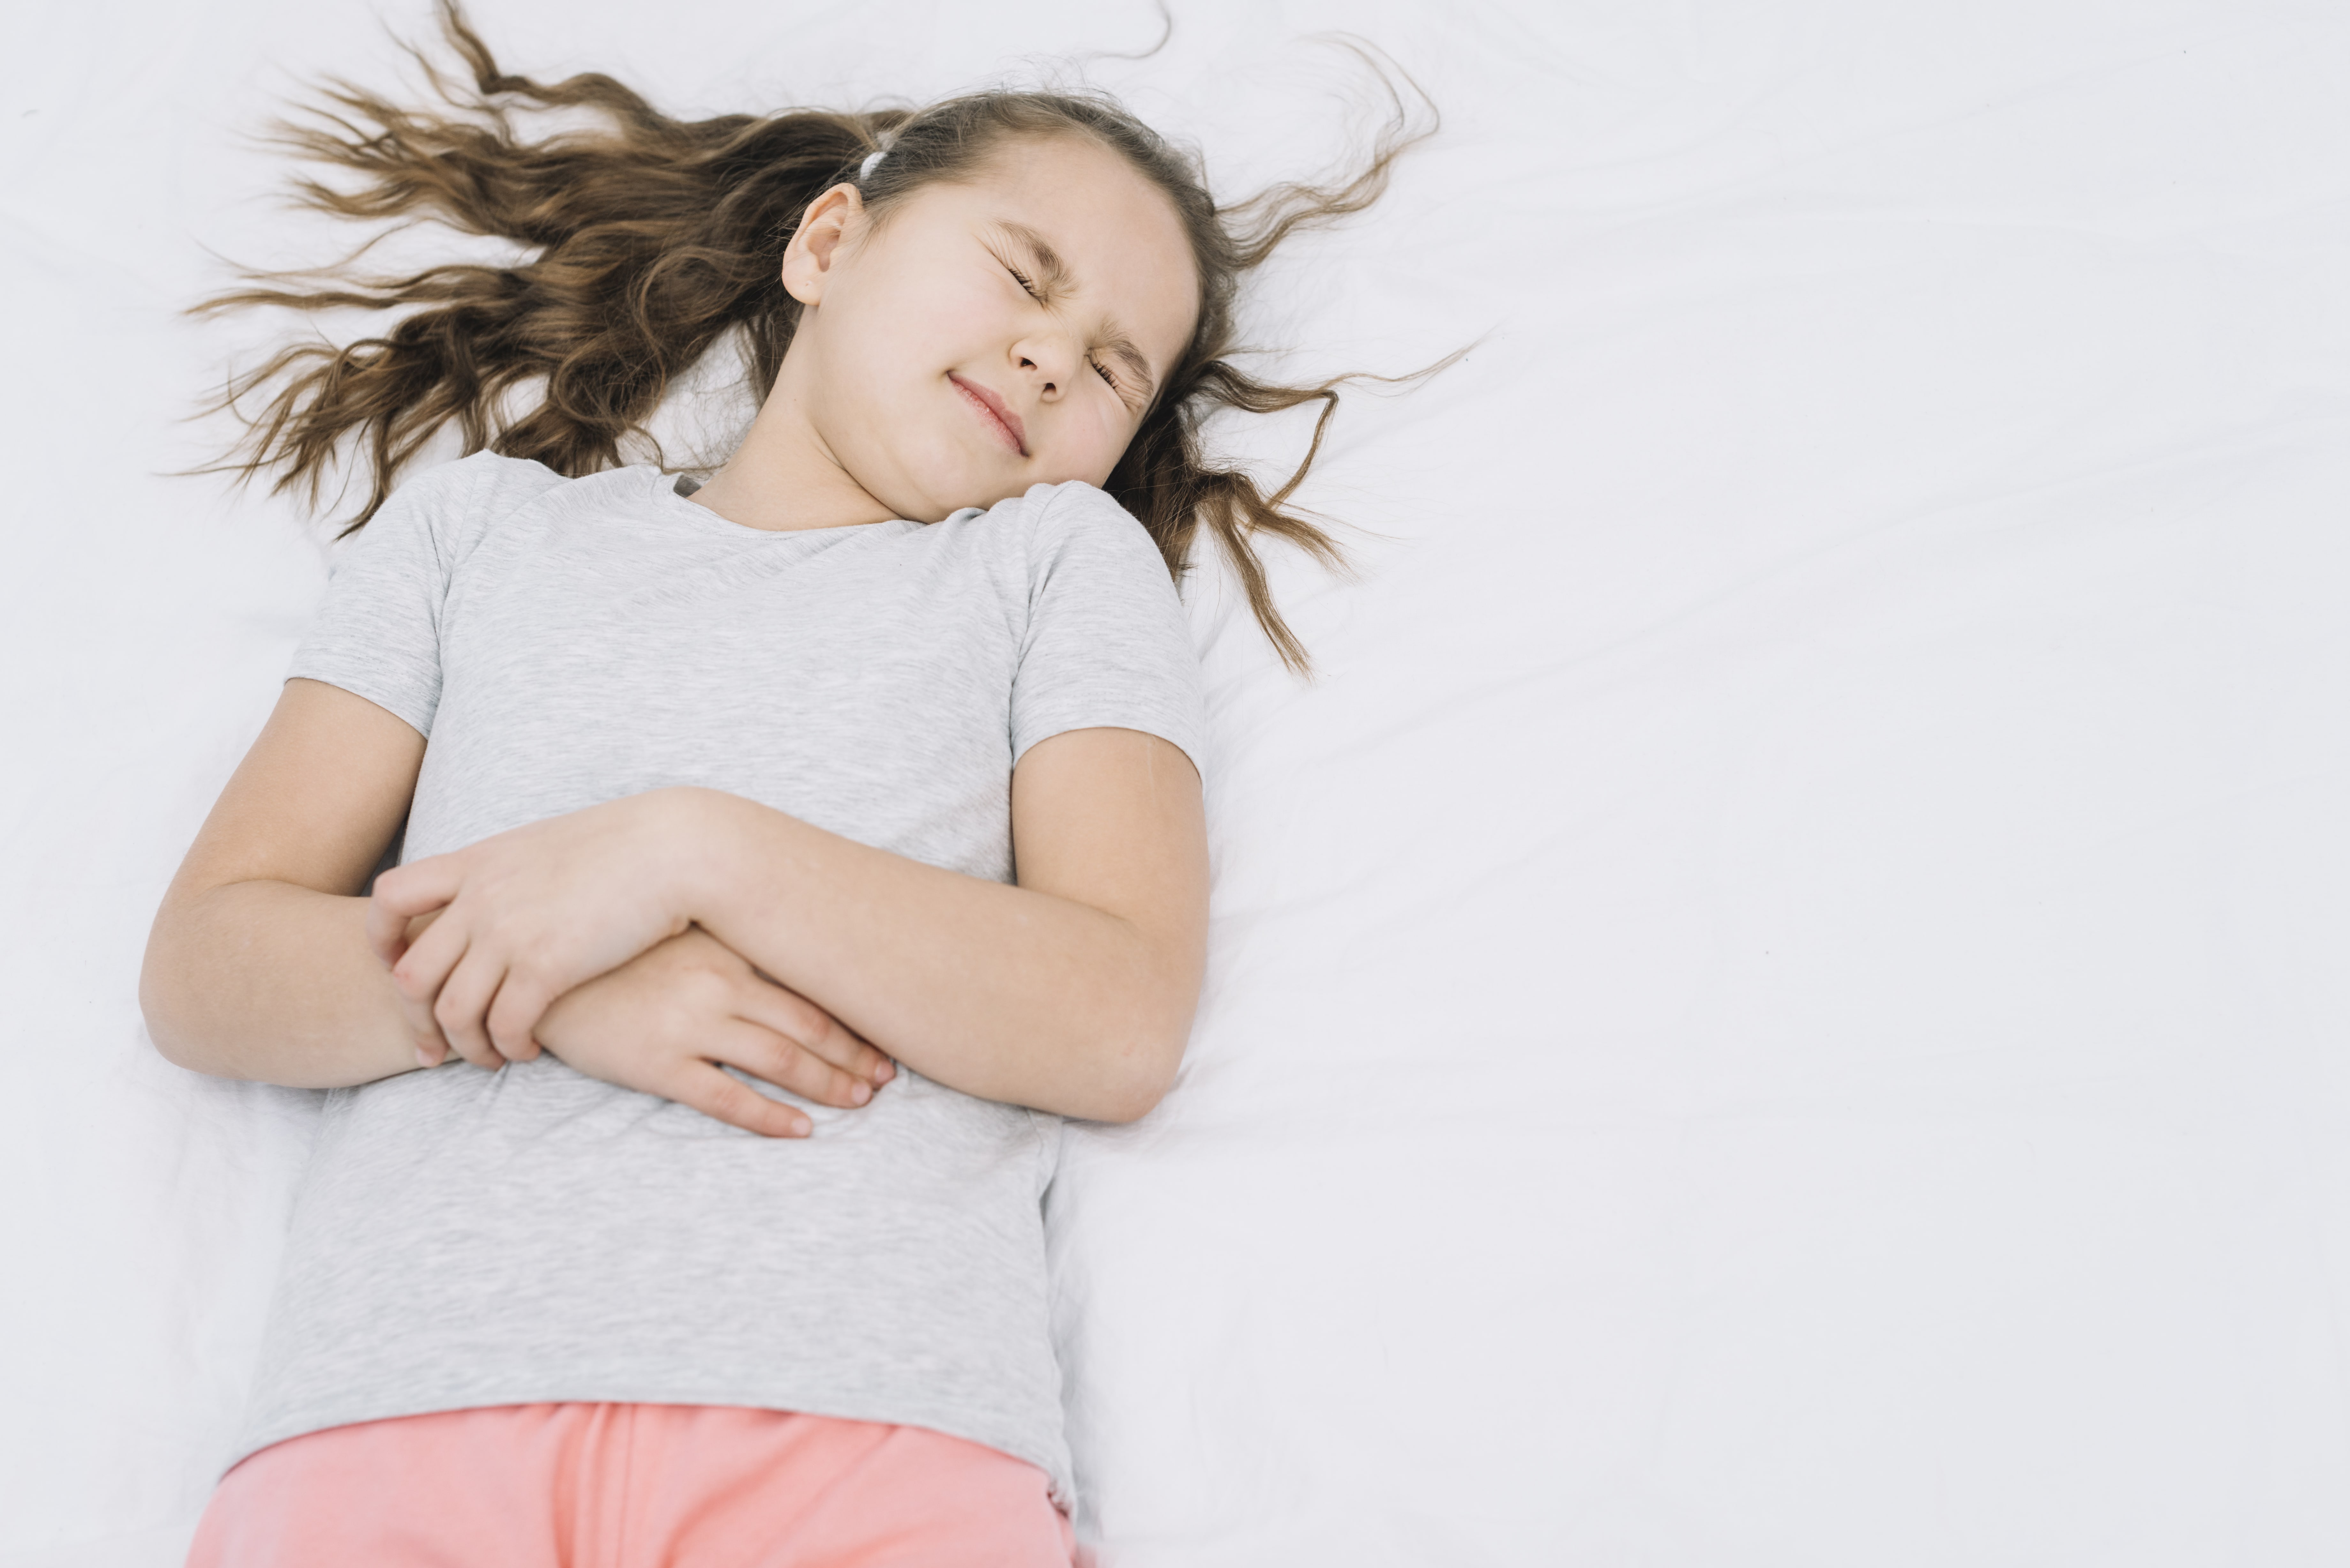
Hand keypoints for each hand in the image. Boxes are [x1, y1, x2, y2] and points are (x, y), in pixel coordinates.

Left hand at [368, 788, 711, 1065]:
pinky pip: (505, 1024)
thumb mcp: (548, 846)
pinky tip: (527, 1050)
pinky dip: (509, 1047)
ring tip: (489, 1058)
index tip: (398, 969)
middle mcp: (481, 897)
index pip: (390, 898)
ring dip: (464, 1045)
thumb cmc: (628, 847)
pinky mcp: (547, 965)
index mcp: (478, 862)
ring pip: (452, 1010)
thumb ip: (512, 873)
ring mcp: (510, 932)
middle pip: (411, 973)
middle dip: (417, 1021)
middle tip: (433, 1049)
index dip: (382, 942)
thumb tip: (503, 897)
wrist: (677, 847)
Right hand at [531, 927, 894, 1136]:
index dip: (854, 1016)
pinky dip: (770, 1117)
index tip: (886, 1036)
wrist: (541, 973)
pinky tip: (801, 1131)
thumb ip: (731, 946)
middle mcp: (717, 985)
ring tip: (859, 1102)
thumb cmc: (617, 953)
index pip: (809, 986)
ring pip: (779, 1061)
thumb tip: (790, 958)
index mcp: (727, 950)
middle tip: (886, 1079)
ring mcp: (688, 1025)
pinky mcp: (658, 1064)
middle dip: (854, 1055)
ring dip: (827, 1084)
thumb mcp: (680, 936)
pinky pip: (726, 1098)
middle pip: (808, 1025)